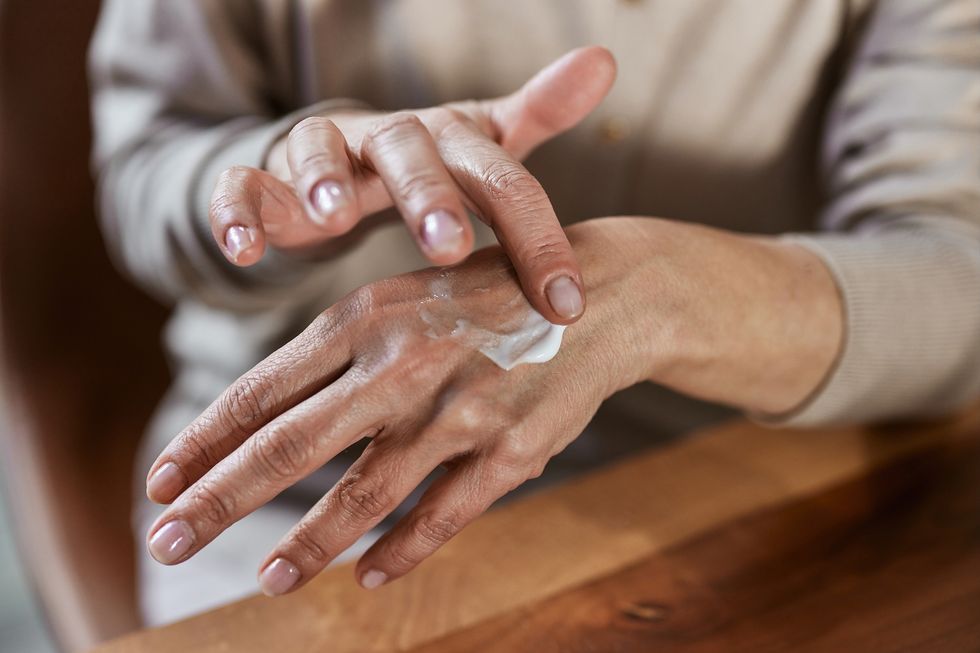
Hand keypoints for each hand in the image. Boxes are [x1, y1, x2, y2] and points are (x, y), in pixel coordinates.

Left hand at [142, 217, 841, 594]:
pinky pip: (445, 515)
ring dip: (306, 543)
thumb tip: (260, 420)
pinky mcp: (513, 450)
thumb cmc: (484, 296)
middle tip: (166, 541)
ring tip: (265, 579)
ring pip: (364, 494)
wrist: (598, 296)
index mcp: (367, 318)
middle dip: (219, 500)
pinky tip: (367, 575)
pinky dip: (402, 551)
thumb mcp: (402, 299)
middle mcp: (405, 363)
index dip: (204, 441)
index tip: (159, 483)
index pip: (262, 390)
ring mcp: (460, 410)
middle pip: (291, 446)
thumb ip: (337, 354)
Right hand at [210, 46, 616, 323]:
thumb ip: (537, 115)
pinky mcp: (263, 178)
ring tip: (331, 217)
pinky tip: (242, 246)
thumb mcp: (480, 144)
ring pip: (317, 152)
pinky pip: (242, 184)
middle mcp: (386, 138)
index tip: (565, 303)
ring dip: (322, 180)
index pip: (501, 178)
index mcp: (448, 139)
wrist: (337, 159)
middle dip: (427, 196)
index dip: (536, 235)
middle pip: (409, 151)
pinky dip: (236, 209)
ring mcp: (320, 154)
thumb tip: (605, 60)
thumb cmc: (426, 167)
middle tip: (448, 247)